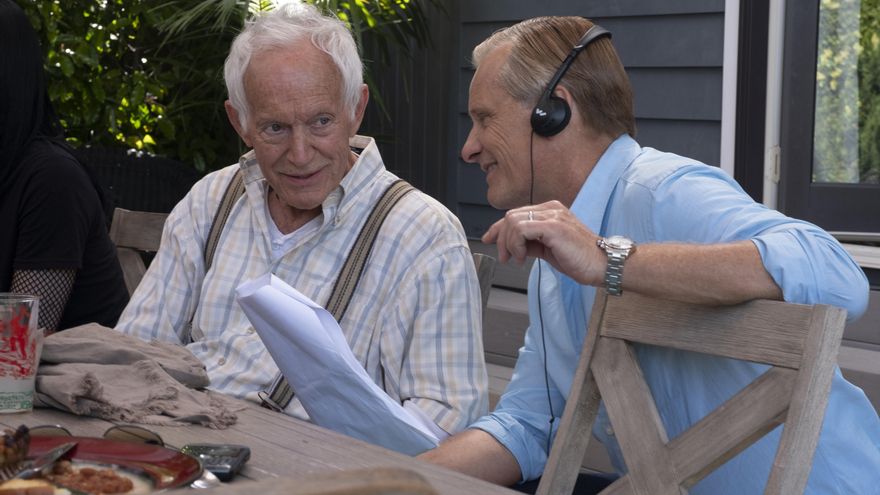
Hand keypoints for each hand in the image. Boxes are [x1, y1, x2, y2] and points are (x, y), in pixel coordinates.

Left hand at [481, 201, 605, 285]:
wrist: (603, 265)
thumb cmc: (581, 259)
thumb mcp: (548, 250)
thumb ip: (531, 243)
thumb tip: (512, 246)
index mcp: (551, 211)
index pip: (516, 214)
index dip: (498, 228)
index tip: (489, 239)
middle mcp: (551, 208)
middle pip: (510, 216)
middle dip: (501, 239)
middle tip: (505, 258)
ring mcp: (553, 215)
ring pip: (513, 221)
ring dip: (509, 244)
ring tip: (518, 259)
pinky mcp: (553, 226)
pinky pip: (521, 229)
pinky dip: (517, 244)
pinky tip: (524, 257)